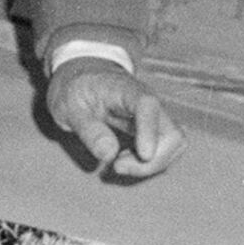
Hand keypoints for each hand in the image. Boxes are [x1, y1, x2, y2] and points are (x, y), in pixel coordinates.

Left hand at [46, 59, 185, 178]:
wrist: (82, 78)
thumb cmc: (75, 91)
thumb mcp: (69, 108)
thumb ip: (88, 130)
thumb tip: (109, 154)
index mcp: (124, 89)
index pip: (147, 104)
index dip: (149, 130)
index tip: (144, 155)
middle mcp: (149, 102)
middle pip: (172, 133)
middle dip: (152, 160)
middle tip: (116, 166)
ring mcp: (156, 116)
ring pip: (174, 145)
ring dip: (151, 164)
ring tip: (118, 163)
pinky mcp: (156, 129)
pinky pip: (166, 150)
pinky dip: (149, 164)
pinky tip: (124, 160)